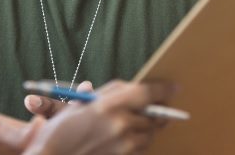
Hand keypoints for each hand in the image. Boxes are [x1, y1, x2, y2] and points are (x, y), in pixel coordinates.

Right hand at [23, 80, 175, 154]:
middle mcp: (120, 125)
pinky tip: (125, 137)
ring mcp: (124, 145)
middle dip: (155, 110)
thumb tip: (130, 87)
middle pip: (153, 115)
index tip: (174, 87)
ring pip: (149, 134)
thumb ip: (108, 94)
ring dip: (147, 127)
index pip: (146, 94)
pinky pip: (141, 148)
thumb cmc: (60, 130)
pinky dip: (139, 141)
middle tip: (157, 107)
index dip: (163, 89)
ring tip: (134, 123)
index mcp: (108, 106)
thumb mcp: (81, 104)